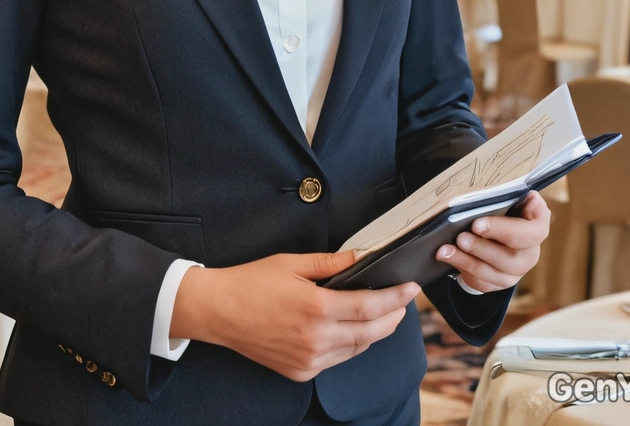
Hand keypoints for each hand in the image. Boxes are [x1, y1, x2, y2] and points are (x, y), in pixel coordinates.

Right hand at [170, 251, 419, 380]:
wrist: (218, 311)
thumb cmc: (251, 283)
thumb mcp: (293, 263)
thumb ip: (332, 262)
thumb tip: (362, 257)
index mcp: (316, 309)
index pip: (370, 306)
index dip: (395, 297)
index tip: (411, 289)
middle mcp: (316, 339)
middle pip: (370, 332)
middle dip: (392, 316)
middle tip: (404, 301)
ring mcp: (308, 360)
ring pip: (357, 349)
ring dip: (375, 332)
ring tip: (386, 314)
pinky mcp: (300, 372)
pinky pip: (337, 359)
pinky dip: (352, 345)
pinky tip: (356, 330)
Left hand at [434, 190, 550, 292]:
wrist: (497, 229)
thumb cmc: (503, 208)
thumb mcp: (507, 198)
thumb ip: (506, 195)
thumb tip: (489, 191)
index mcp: (537, 227)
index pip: (533, 232)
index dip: (504, 229)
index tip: (476, 224)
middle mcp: (531, 253)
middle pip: (511, 258)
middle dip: (481, 248)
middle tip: (460, 238)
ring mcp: (517, 272)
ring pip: (494, 274)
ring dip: (467, 261)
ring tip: (446, 251)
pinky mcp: (500, 283)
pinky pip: (483, 283)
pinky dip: (464, 271)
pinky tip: (449, 260)